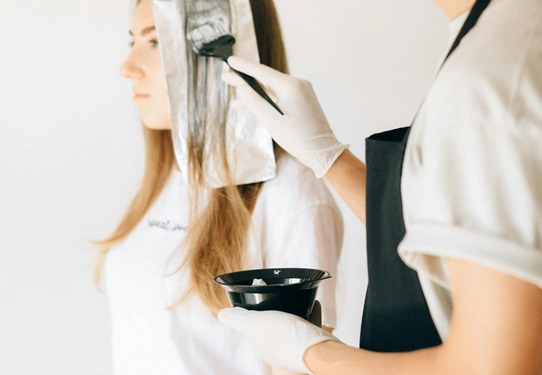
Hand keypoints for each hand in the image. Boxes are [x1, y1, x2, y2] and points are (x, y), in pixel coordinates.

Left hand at [218, 307, 340, 372]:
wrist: (319, 351)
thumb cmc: (285, 336)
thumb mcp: (254, 323)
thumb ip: (237, 319)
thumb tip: (221, 314)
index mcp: (259, 344)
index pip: (251, 325)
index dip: (254, 310)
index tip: (261, 295)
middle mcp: (274, 349)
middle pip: (271, 323)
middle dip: (275, 309)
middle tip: (282, 295)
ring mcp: (292, 348)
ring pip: (290, 324)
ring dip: (294, 310)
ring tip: (299, 299)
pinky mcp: (309, 346)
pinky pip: (307, 326)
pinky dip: (309, 313)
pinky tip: (313, 304)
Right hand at [223, 56, 347, 177]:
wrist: (323, 152)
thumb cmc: (298, 138)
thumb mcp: (271, 121)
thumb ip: (254, 102)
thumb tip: (241, 87)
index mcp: (291, 86)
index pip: (261, 72)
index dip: (243, 67)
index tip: (230, 60)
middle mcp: (297, 84)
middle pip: (266, 79)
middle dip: (245, 80)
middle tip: (225, 77)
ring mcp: (301, 92)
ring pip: (272, 89)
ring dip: (254, 94)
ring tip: (234, 101)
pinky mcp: (302, 101)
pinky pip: (280, 97)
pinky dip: (266, 101)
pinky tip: (253, 107)